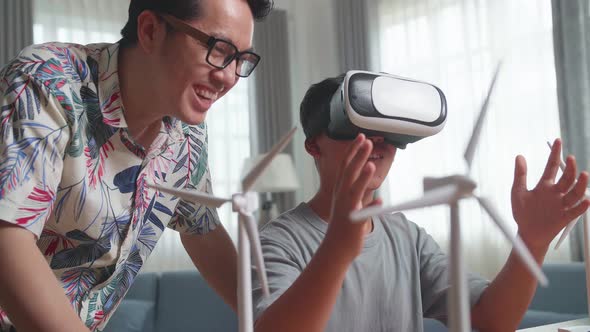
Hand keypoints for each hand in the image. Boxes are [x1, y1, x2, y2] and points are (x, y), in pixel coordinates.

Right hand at [325, 134, 380, 260]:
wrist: (335, 248)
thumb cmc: (344, 226)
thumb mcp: (351, 206)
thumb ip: (362, 196)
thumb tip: (376, 193)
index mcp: (340, 190)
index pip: (346, 165)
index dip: (353, 150)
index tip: (361, 137)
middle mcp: (341, 195)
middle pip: (349, 171)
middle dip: (358, 155)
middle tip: (367, 140)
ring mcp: (346, 207)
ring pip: (354, 187)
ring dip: (362, 174)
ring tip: (370, 161)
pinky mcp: (353, 220)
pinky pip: (362, 211)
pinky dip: (369, 203)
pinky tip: (379, 199)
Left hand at [511, 138, 589, 249]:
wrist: (526, 233)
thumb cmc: (522, 213)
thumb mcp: (518, 192)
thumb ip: (520, 175)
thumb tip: (519, 156)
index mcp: (544, 186)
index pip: (552, 167)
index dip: (555, 154)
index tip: (557, 141)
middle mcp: (555, 193)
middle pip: (566, 178)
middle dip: (570, 168)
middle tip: (570, 158)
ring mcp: (561, 205)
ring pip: (575, 192)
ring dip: (580, 184)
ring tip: (583, 174)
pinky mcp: (564, 217)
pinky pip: (575, 211)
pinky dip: (582, 205)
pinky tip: (586, 199)